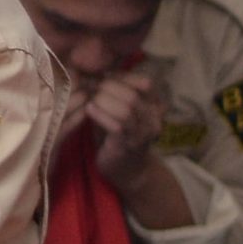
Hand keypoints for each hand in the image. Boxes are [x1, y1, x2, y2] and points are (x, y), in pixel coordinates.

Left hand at [84, 69, 165, 192]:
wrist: (126, 171)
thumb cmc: (116, 137)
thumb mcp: (118, 111)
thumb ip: (113, 94)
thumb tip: (94, 71)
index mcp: (154, 107)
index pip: (144, 83)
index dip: (121, 77)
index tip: (101, 75)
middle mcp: (153, 119)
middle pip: (133, 94)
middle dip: (109, 87)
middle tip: (90, 86)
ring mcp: (143, 133)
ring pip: (127, 108)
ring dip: (104, 100)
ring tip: (89, 99)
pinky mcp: (129, 145)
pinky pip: (117, 125)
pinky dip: (101, 114)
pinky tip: (88, 110)